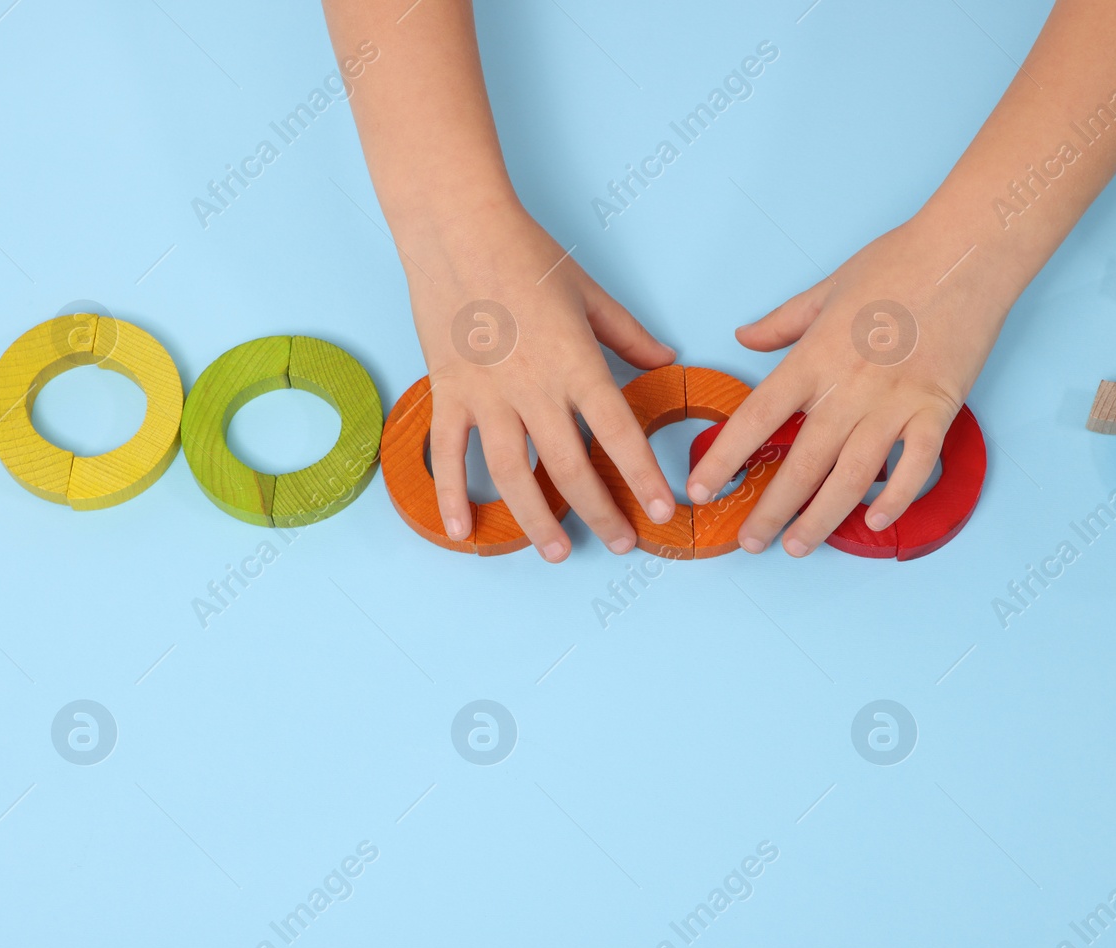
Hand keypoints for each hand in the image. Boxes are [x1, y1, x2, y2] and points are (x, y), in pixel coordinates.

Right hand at [407, 204, 676, 560]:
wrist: (456, 228)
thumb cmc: (526, 254)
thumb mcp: (590, 294)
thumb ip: (629, 335)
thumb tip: (666, 357)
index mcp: (576, 363)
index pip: (620, 434)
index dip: (644, 478)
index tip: (664, 511)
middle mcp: (534, 388)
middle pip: (572, 469)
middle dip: (602, 514)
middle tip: (623, 542)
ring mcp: (487, 396)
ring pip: (515, 476)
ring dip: (539, 521)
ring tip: (560, 552)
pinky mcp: (448, 393)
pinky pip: (449, 455)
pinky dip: (452, 497)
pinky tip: (465, 533)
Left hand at [686, 217, 1012, 555]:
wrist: (966, 251)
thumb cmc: (896, 262)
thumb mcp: (826, 288)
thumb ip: (783, 323)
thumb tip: (744, 337)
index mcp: (814, 358)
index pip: (756, 418)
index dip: (724, 458)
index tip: (701, 489)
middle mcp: (848, 388)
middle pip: (801, 463)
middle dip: (771, 510)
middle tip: (750, 541)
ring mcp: (895, 402)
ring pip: (852, 477)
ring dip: (822, 518)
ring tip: (798, 546)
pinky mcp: (937, 408)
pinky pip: (915, 466)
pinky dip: (896, 497)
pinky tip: (875, 521)